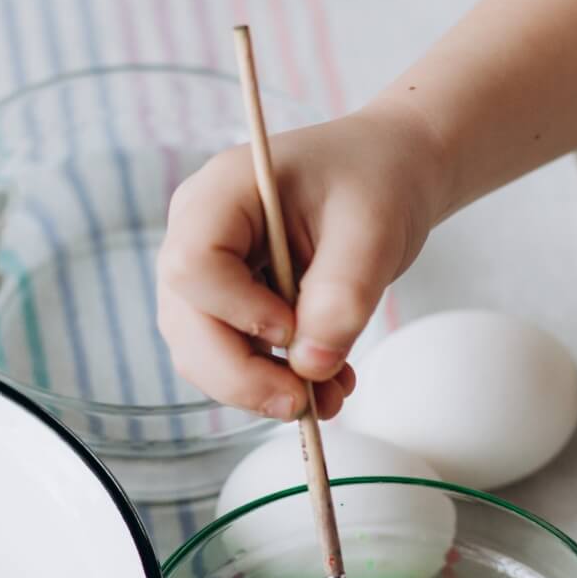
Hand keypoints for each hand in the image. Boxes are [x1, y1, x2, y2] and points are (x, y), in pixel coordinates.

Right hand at [155, 104, 444, 419]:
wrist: (390, 174)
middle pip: (186, 322)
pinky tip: (326, 383)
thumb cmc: (377, 181)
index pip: (193, 266)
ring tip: (331, 395)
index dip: (238, 311)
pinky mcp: (230, 303)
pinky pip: (232, 356)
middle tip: (305, 403)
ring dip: (259, 387)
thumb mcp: (373, 231)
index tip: (292, 329)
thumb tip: (310, 369)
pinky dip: (273, 381)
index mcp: (222, 192)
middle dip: (241, 375)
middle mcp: (198, 232)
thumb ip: (343, 296)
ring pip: (202, 351)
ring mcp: (209, 272)